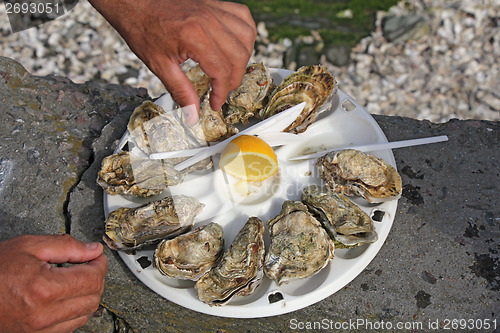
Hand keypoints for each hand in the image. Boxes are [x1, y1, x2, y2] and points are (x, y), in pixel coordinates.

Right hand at [0, 234, 106, 332]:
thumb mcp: (28, 247)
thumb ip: (66, 246)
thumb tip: (93, 250)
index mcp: (44, 289)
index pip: (92, 279)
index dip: (99, 264)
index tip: (96, 256)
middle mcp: (45, 314)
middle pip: (93, 298)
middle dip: (96, 279)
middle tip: (88, 265)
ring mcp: (40, 330)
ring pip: (85, 314)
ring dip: (87, 295)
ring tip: (75, 280)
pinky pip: (69, 326)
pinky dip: (74, 311)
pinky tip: (64, 296)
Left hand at [89, 0, 256, 123]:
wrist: (134, 2)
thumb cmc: (142, 27)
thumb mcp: (159, 65)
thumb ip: (180, 91)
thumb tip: (192, 114)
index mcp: (194, 36)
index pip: (222, 71)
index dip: (221, 92)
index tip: (215, 103)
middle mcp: (209, 20)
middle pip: (239, 57)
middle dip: (233, 80)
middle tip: (221, 91)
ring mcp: (214, 10)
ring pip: (247, 37)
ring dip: (243, 58)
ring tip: (229, 71)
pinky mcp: (215, 4)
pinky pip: (243, 18)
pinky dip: (245, 34)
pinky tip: (235, 45)